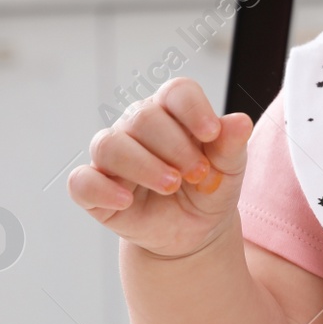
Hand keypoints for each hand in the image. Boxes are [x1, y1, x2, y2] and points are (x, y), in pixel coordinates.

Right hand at [68, 78, 252, 259]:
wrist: (194, 231)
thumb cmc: (209, 189)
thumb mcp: (229, 169)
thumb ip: (232, 145)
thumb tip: (241, 121)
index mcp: (172, 112)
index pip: (175, 92)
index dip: (193, 109)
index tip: (211, 134)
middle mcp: (136, 127)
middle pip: (143, 118)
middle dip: (175, 147)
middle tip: (197, 174)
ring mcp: (112, 157)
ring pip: (109, 145)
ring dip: (143, 166)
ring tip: (171, 185)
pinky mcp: (94, 189)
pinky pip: (81, 182)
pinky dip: (102, 189)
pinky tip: (127, 200)